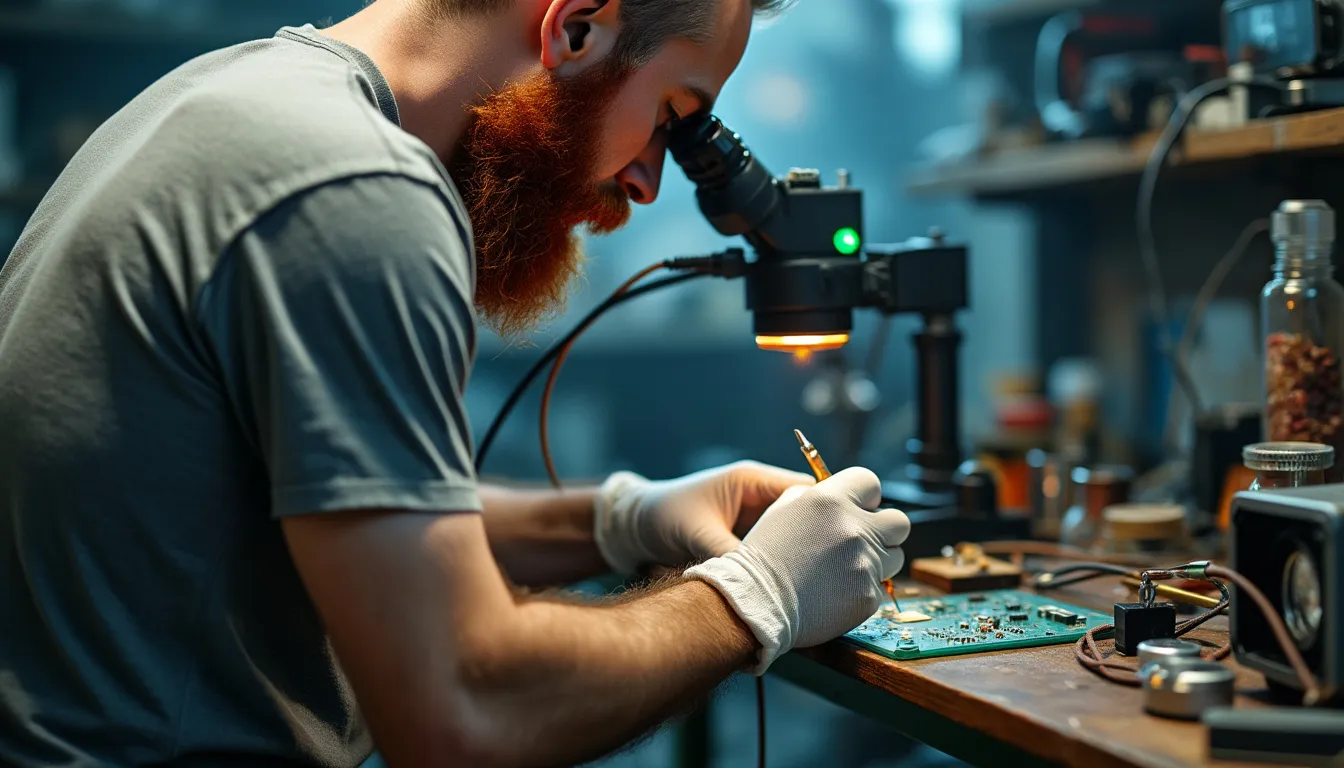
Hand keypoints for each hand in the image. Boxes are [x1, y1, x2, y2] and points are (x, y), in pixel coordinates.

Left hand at [593, 460, 816, 574]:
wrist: (632, 528)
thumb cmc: (660, 516)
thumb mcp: (695, 532)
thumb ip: (727, 554)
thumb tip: (757, 583)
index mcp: (752, 481)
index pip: (806, 490)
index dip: (827, 513)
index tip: (841, 540)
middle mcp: (759, 499)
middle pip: (806, 517)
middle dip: (819, 541)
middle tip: (833, 569)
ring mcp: (755, 522)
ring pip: (794, 539)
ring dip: (801, 558)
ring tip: (816, 583)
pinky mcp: (747, 544)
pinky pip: (774, 555)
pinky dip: (782, 569)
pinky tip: (791, 589)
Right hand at [682, 467, 909, 673]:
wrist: (756, 604)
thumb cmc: (764, 556)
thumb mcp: (783, 510)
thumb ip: (816, 496)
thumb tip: (841, 497)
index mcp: (831, 500)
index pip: (871, 483)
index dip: (865, 497)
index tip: (857, 509)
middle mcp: (854, 528)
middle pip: (899, 521)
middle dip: (884, 529)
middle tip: (863, 540)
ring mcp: (865, 563)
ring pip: (895, 556)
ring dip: (877, 560)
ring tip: (847, 569)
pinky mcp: (868, 595)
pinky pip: (880, 586)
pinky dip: (863, 588)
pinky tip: (838, 591)